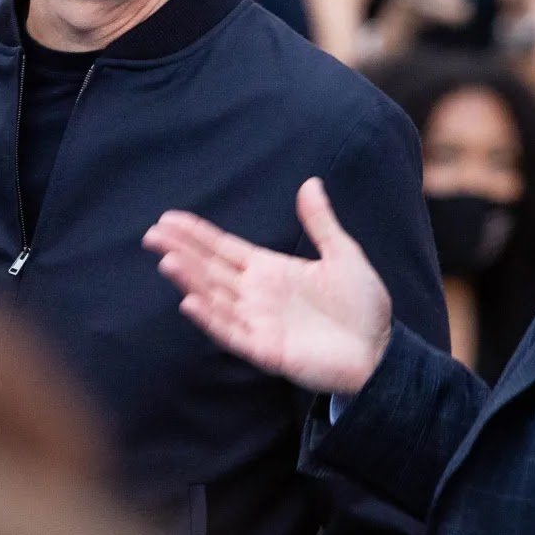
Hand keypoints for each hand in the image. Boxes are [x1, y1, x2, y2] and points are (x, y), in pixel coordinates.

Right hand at [142, 178, 392, 394]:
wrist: (382, 352)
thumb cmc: (362, 305)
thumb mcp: (343, 255)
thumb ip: (321, 222)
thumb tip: (309, 182)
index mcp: (268, 270)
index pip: (223, 248)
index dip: (196, 234)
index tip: (168, 219)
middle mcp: (256, 295)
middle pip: (210, 269)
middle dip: (181, 251)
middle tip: (152, 234)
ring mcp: (258, 323)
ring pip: (215, 297)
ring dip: (191, 280)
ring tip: (168, 260)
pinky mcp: (266, 350)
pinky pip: (232, 332)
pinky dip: (210, 318)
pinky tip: (191, 301)